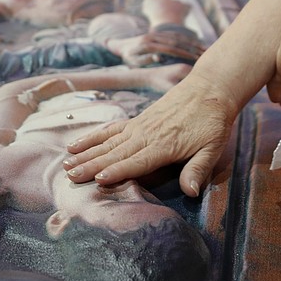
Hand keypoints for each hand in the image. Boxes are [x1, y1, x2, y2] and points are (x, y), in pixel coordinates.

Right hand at [62, 73, 235, 196]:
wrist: (209, 89)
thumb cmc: (212, 122)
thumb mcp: (213, 148)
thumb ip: (199, 169)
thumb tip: (190, 191)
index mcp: (163, 146)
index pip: (136, 162)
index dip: (117, 171)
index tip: (98, 179)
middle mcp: (145, 136)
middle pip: (114, 154)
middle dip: (91, 166)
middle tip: (71, 177)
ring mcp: (138, 127)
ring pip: (107, 143)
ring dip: (86, 153)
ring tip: (67, 163)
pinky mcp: (135, 121)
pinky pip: (109, 130)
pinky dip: (92, 137)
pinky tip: (76, 143)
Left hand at [106, 31, 203, 66]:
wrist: (121, 45)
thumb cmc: (128, 58)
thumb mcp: (133, 61)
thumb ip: (145, 60)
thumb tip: (158, 57)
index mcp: (148, 43)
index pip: (169, 48)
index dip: (182, 53)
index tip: (193, 59)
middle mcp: (154, 36)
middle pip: (176, 41)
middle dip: (191, 48)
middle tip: (204, 54)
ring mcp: (157, 33)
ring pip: (178, 36)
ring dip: (192, 42)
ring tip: (206, 50)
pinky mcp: (160, 33)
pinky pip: (176, 34)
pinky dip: (187, 39)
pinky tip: (198, 44)